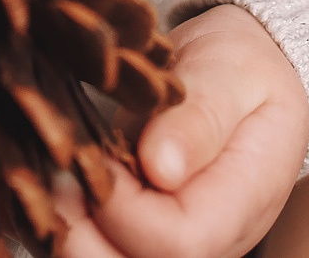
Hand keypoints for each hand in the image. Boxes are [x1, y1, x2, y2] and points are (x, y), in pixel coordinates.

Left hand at [60, 4, 308, 257]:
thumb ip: (200, 116)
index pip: (177, 243)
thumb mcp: (229, 72)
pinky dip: (66, 223)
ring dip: (70, 228)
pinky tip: (61, 180)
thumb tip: (163, 167)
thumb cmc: (241, 69)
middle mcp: (211, 242)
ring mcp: (175, 245)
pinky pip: (100, 249)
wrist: (247, 78)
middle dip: (82, 230)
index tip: (99, 154)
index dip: (124, 208)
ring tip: (61, 172)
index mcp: (241, 205)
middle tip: (63, 167)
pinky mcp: (144, 237)